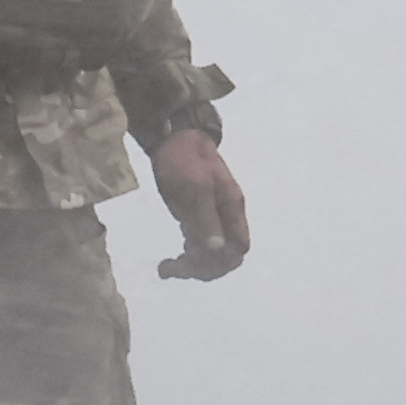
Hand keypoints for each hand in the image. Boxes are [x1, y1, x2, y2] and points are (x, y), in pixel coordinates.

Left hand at [151, 128, 252, 283]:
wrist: (173, 136)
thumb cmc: (184, 158)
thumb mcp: (195, 186)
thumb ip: (206, 218)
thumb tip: (217, 250)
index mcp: (231, 207)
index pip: (238, 248)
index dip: (221, 261)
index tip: (193, 261)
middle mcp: (226, 216)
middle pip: (227, 256)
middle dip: (203, 267)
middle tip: (173, 267)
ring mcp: (212, 217)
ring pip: (212, 254)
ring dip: (193, 266)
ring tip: (166, 267)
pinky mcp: (197, 217)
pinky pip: (199, 246)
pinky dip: (187, 258)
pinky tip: (170, 260)